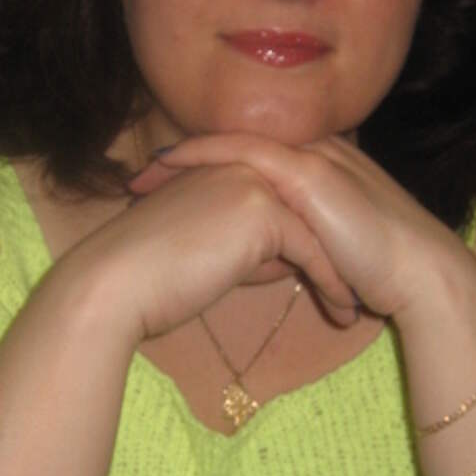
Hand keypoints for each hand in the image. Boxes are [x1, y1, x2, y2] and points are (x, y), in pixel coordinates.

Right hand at [76, 159, 357, 341]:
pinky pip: (311, 249)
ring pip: (315, 228)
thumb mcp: (208, 251)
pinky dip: (331, 282)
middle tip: (360, 286)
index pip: (285, 198)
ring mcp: (253, 181)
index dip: (314, 237)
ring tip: (356, 308)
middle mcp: (241, 164)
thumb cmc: (151, 279)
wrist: (115, 285)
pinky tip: (343, 312)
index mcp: (224, 167)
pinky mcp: (261, 210)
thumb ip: (248, 244)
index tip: (336, 273)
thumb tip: (284, 260)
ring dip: (341, 271)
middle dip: (336, 252)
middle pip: (307, 208)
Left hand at [130, 134, 475, 320]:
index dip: (206, 172)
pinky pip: (245, 151)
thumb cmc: (380, 273)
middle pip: (236, 145)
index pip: (252, 159)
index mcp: (319, 170)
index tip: (165, 191)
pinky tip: (172, 163)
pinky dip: (205, 155)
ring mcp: (313, 157)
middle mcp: (315, 153)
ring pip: (234, 142)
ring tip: (144, 177)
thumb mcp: (325, 254)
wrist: (420, 275)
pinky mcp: (310, 172)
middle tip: (140, 179)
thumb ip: (295, 247)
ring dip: (185, 157)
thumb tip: (265, 265)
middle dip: (185, 161)